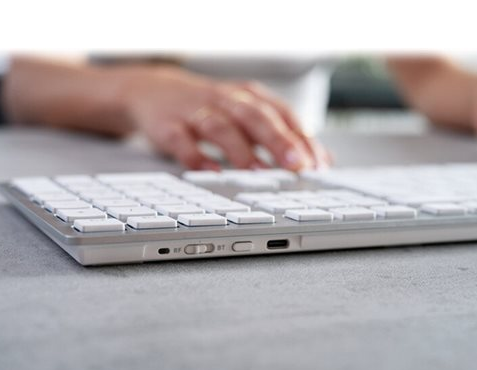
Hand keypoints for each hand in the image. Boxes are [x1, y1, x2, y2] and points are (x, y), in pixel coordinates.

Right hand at [121, 65, 331, 170]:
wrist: (153, 91)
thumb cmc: (210, 108)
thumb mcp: (247, 115)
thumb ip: (283, 135)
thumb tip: (323, 160)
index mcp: (249, 97)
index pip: (282, 114)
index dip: (301, 138)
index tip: (317, 164)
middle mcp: (226, 100)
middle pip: (255, 117)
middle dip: (278, 141)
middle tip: (296, 165)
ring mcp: (196, 112)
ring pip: (221, 127)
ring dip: (241, 150)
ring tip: (258, 173)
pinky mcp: (169, 126)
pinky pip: (182, 141)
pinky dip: (196, 157)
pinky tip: (210, 172)